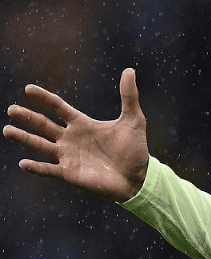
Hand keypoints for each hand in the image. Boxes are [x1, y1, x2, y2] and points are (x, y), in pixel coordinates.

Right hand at [4, 67, 149, 201]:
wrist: (139, 179)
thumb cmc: (134, 151)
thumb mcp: (133, 121)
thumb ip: (129, 97)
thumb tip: (130, 70)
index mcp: (81, 124)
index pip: (57, 107)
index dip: (44, 98)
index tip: (29, 89)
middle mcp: (70, 139)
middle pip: (43, 125)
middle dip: (27, 117)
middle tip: (12, 110)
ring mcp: (68, 157)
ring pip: (40, 145)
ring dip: (24, 138)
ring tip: (8, 130)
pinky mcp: (70, 174)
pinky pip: (49, 170)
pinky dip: (36, 168)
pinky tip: (24, 163)